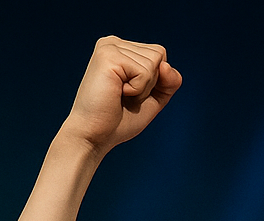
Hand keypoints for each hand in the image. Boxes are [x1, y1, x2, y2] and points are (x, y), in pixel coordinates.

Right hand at [60, 36, 181, 155]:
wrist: (94, 135)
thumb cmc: (119, 120)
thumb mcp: (154, 98)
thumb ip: (169, 81)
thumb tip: (165, 65)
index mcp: (122, 49)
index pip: (160, 54)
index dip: (156, 81)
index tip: (131, 92)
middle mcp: (114, 43)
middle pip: (159, 55)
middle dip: (150, 84)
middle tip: (124, 95)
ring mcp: (109, 47)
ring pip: (154, 63)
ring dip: (143, 88)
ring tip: (119, 94)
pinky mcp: (108, 56)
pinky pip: (145, 72)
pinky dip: (137, 90)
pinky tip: (116, 93)